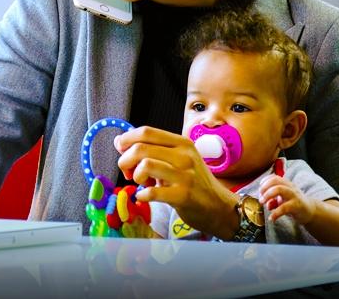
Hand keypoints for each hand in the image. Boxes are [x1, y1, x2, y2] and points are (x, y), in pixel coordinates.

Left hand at [113, 126, 240, 237]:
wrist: (219, 207)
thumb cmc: (194, 183)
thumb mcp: (178, 160)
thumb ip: (152, 150)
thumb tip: (119, 141)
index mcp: (182, 143)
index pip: (147, 131)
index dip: (127, 139)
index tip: (121, 149)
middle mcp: (184, 156)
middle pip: (141, 147)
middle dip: (125, 160)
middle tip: (128, 172)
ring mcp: (185, 176)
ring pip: (145, 165)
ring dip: (135, 176)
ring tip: (141, 183)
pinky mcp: (183, 196)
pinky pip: (152, 192)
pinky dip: (142, 195)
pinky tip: (144, 196)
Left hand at [259, 175, 318, 224]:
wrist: (310, 211)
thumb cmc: (294, 204)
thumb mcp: (282, 201)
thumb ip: (273, 201)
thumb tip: (266, 204)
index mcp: (286, 184)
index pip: (273, 177)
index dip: (264, 182)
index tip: (260, 191)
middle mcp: (290, 187)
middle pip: (275, 181)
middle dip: (265, 188)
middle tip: (261, 198)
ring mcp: (294, 195)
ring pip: (280, 189)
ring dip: (268, 195)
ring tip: (263, 204)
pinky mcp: (297, 206)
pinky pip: (284, 208)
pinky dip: (275, 214)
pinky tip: (271, 218)